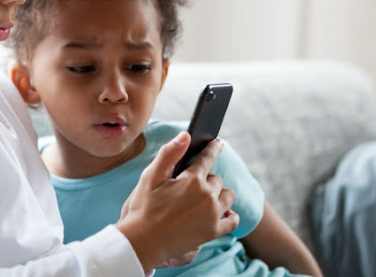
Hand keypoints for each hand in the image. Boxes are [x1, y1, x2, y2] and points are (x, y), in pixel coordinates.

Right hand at [115, 132, 238, 272]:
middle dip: (207, 178)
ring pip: (228, 196)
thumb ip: (169, 153)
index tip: (218, 143)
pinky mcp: (213, 232)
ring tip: (205, 198)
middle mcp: (206, 196)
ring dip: (219, 194)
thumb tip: (186, 135)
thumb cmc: (144, 207)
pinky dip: (230, 215)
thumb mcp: (151, 176)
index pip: (207, 158)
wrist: (142, 241)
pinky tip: (222, 213)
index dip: (213, 148)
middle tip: (192, 184)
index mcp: (192, 180)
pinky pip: (232, 220)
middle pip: (217, 179)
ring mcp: (212, 215)